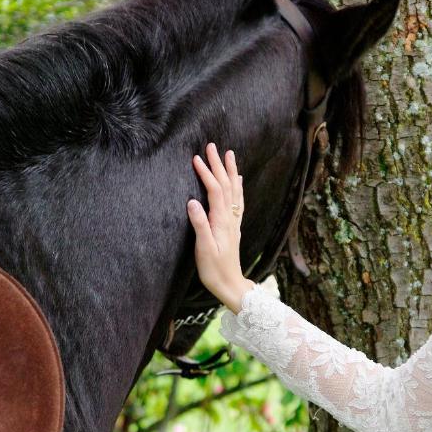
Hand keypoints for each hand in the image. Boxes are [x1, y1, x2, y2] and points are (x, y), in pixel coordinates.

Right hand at [186, 142, 254, 312]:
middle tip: (212, 146)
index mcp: (221, 221)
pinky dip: (238, 187)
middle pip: (226, 186)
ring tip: (229, 154)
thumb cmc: (214, 270)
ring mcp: (234, 222)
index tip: (196, 158)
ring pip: (234, 190)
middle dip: (219, 165)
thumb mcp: (203, 249)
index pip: (214, 191)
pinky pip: (238, 200)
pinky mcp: (234, 227)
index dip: (206, 173)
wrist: (230, 285)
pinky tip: (238, 180)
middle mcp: (230, 218)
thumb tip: (192, 202)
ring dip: (231, 171)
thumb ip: (199, 225)